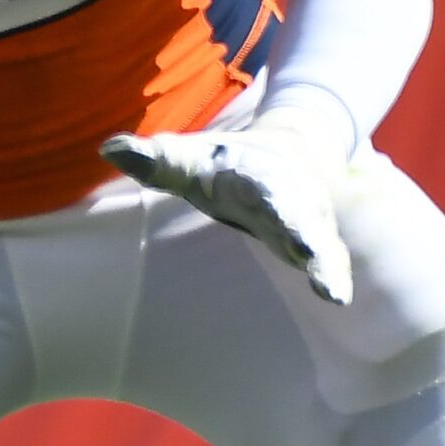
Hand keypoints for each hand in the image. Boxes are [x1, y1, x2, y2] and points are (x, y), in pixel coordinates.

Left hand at [102, 105, 355, 304]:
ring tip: (332, 288)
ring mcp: (306, 222)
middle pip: (293, 213)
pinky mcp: (316, 245)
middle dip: (299, 230)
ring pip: (319, 241)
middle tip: (305, 247)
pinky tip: (336, 296)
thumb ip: (156, 160)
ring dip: (323, 261)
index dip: (262, 192)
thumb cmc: (229, 164)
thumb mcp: (192, 159)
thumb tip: (108, 149)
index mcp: (253, 173)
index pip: (256, 182)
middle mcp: (287, 196)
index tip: (270, 201)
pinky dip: (333, 276)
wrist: (292, 150)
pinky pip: (329, 261)